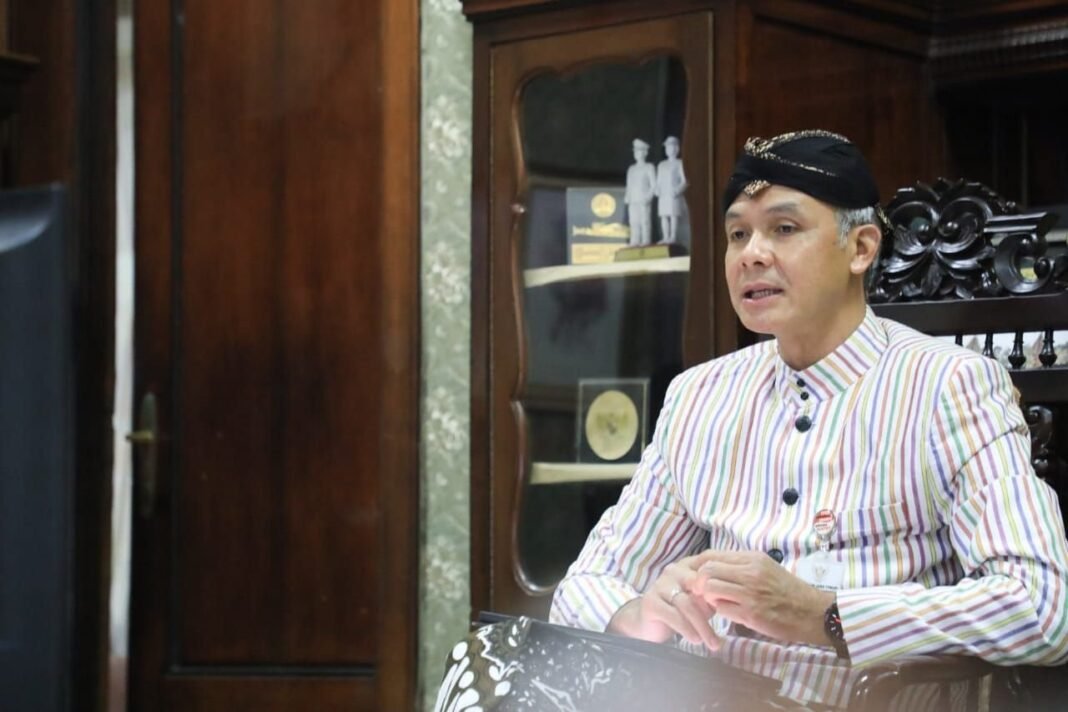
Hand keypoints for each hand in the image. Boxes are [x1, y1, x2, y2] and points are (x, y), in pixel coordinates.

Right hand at [607, 553, 722, 650]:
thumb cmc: (679, 612)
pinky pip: (672, 615)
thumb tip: (731, 603)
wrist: (648, 623)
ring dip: (703, 626)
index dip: (722, 587)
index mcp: (688, 566)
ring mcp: (660, 586)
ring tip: (714, 643)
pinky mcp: (650, 602)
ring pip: (687, 604)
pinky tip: (696, 639)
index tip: (737, 606)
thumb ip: (712, 598)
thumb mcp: (700, 602)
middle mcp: (673, 571)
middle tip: (728, 625)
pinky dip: (686, 628)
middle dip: (714, 608)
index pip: (708, 571)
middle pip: (698, 586)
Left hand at [693, 550, 833, 646]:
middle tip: (702, 592)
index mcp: (752, 559)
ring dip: (708, 597)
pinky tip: (727, 612)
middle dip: (698, 582)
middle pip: (706, 570)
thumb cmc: (788, 590)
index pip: (711, 555)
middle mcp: (750, 572)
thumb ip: (741, 566)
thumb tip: (712, 567)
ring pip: (710, 588)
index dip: (697, 566)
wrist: (813, 612)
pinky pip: (721, 609)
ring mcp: (750, 593)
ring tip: (716, 602)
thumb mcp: (765, 568)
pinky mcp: (751, 614)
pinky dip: (719, 611)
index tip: (694, 575)